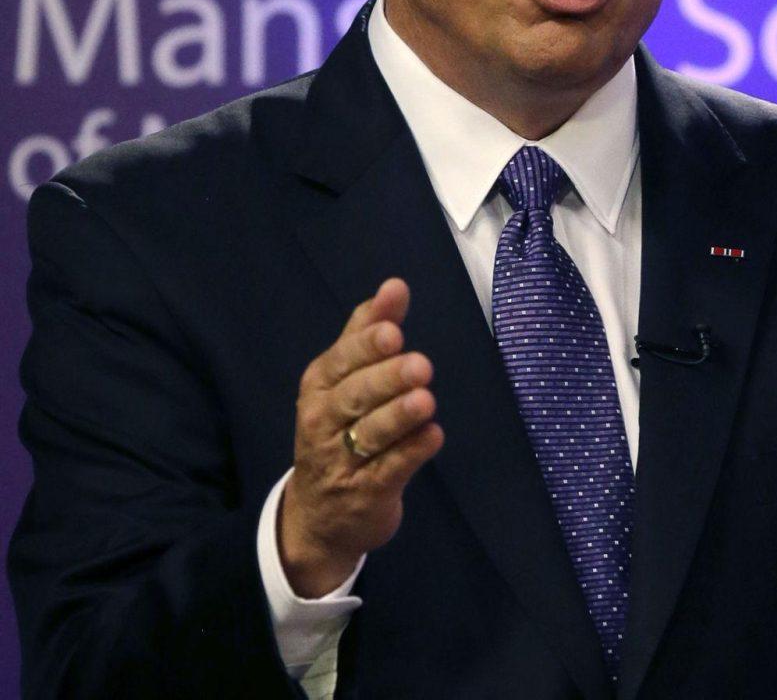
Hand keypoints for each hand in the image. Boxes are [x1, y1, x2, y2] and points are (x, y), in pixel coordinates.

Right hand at [278, 278, 443, 596]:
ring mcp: (342, 461)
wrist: (318, 516)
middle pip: (355, 396)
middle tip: (420, 365)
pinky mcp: (365, 494)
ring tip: (427, 400)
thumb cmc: (338, 427)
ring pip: (371, 434)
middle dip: (387, 379)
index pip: (341, 360)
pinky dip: (412, 453)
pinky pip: (390, 470)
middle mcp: (322, 421)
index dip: (367, 346)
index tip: (394, 331)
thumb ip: (368, 331)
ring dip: (399, 416)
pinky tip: (433, 436)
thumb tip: (395, 285)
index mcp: (318, 385)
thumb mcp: (344, 379)